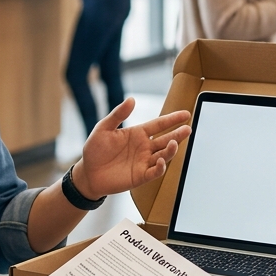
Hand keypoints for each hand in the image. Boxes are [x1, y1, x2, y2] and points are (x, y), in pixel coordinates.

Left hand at [74, 98, 190, 199]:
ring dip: (171, 150)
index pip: (159, 124)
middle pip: (166, 139)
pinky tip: (161, 161)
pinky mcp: (140, 176)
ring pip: (164, 155)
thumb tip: (131, 99)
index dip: (172, 119)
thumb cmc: (95, 150)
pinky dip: (160, 167)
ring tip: (174, 143)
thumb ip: (118, 114)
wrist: (87, 173)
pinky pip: (155, 172)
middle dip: (178, 135)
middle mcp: (144, 147)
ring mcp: (144, 162)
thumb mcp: (103, 128)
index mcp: (138, 133)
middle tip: (188, 129)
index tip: (186, 114)